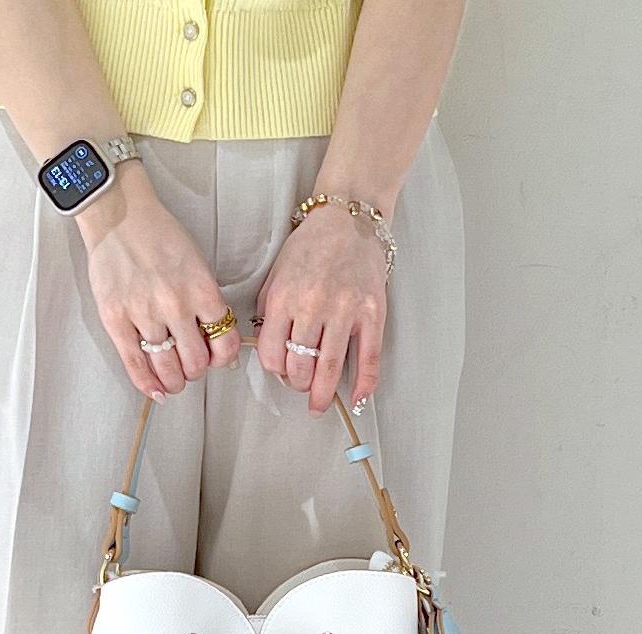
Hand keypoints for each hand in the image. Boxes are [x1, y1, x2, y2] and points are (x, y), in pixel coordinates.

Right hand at [76, 163, 240, 401]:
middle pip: (195, 361)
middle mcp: (175, 305)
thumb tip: (216, 341)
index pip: (223, 341)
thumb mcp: (196, 264)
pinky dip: (147, 384)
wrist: (119, 215)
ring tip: (174, 381)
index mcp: (201, 289)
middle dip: (196, 372)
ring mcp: (144, 313)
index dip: (223, 359)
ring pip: (167, 367)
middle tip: (191, 368)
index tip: (218, 360)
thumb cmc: (160, 235)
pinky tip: (156, 392)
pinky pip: (135, 363)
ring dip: (174, 381)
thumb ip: (206, 301)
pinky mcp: (116, 319)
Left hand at [254, 202, 389, 415]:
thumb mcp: (276, 276)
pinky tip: (357, 398)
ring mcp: (344, 310)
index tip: (282, 372)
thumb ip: (270, 313)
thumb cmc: (311, 248)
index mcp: (284, 299)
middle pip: (300, 366)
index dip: (276, 370)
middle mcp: (312, 306)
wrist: (348, 220)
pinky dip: (363, 383)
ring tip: (319, 405)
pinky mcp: (372, 312)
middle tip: (302, 386)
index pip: (273, 354)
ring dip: (323, 394)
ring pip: (329, 368)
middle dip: (299, 384)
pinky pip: (368, 357)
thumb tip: (271, 350)